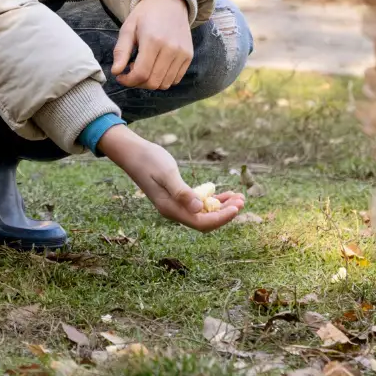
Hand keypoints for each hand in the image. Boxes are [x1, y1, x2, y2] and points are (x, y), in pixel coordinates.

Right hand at [96, 125, 247, 231]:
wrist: (132, 153)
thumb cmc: (149, 160)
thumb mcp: (167, 174)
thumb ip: (182, 192)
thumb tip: (198, 208)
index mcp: (171, 209)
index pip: (202, 222)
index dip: (221, 218)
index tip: (237, 208)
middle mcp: (174, 211)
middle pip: (205, 221)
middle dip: (225, 213)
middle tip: (243, 200)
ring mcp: (176, 205)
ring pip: (203, 213)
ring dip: (222, 207)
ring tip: (239, 197)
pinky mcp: (177, 196)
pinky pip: (199, 204)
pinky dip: (213, 200)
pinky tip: (225, 194)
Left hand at [112, 0, 192, 90]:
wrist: (169, 2)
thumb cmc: (145, 15)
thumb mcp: (128, 28)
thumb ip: (121, 51)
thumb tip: (115, 72)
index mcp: (153, 40)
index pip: (141, 74)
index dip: (128, 81)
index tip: (120, 77)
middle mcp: (171, 48)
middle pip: (153, 82)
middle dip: (138, 83)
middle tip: (131, 71)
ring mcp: (182, 53)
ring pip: (165, 84)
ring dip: (151, 82)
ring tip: (144, 67)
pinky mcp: (189, 55)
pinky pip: (176, 79)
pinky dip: (163, 79)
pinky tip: (155, 67)